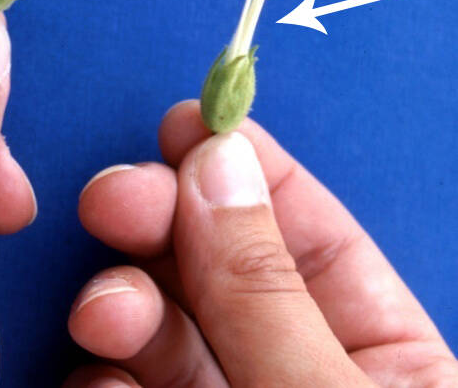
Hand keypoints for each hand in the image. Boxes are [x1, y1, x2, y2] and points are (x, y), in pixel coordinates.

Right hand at [65, 100, 456, 386]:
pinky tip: (96, 374)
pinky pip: (130, 385)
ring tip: (103, 312)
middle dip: (162, 223)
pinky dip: (103, 373)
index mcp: (385, 358)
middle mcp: (298, 369)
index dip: (248, 168)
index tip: (189, 122)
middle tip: (112, 200)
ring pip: (167, 326)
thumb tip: (217, 162)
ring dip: (122, 301)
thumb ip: (267, 291)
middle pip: (221, 267)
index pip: (311, 232)